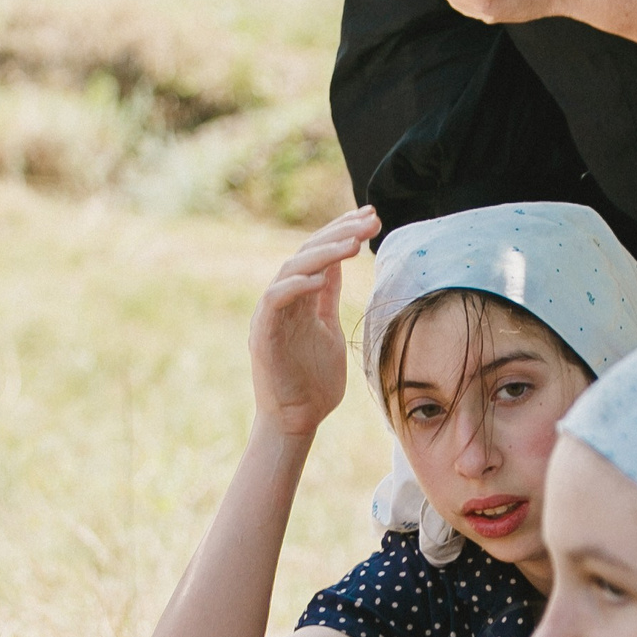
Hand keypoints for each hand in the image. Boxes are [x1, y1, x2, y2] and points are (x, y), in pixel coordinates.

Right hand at [251, 207, 376, 437]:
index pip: (320, 252)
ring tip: (354, 243)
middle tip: (371, 219)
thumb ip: (328, 297)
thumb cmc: (313, 382)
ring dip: (323, 252)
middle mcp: (284, 299)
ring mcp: (272, 315)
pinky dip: (296, 285)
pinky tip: (320, 277)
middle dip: (340, 231)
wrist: (296, 420)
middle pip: (308, 251)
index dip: (344, 230)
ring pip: (292, 268)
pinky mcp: (264, 334)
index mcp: (301, 297)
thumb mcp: (328, 329)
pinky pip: (275, 300)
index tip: (372, 217)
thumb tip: (338, 265)